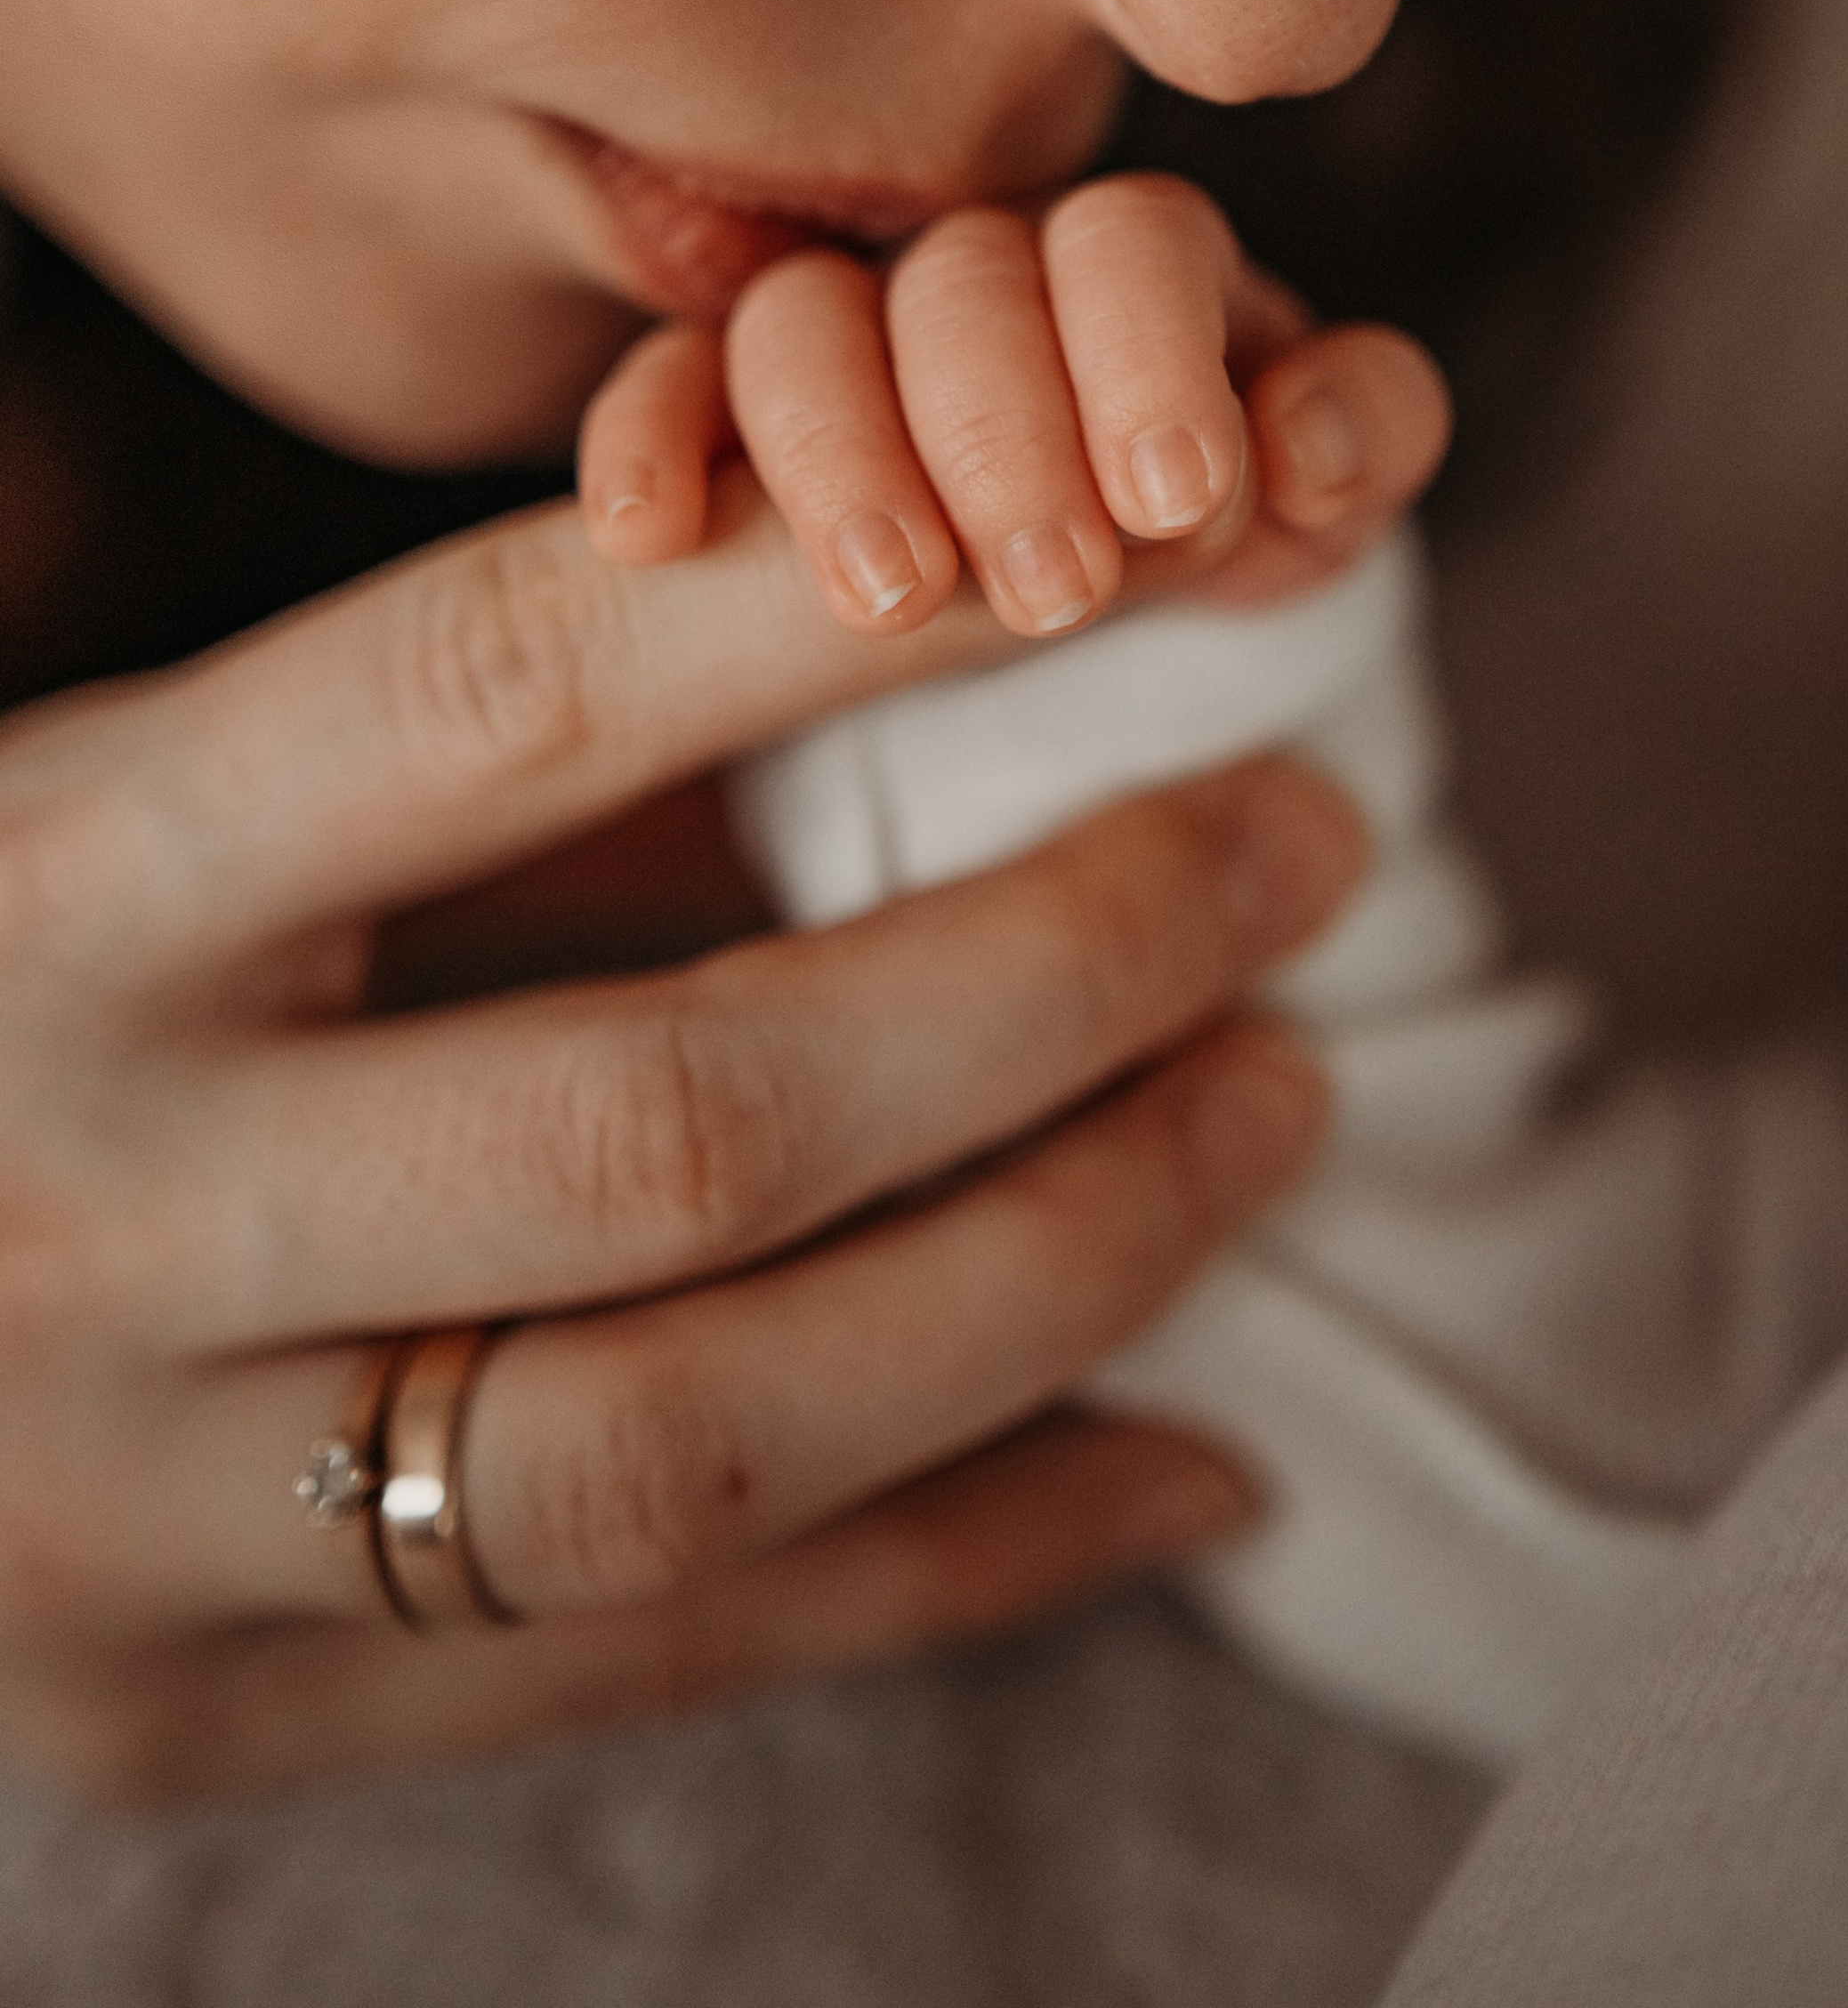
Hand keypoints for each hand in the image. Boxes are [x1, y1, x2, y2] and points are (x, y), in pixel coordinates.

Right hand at [0, 481, 1363, 1799]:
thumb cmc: (38, 975)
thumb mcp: (207, 789)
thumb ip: (545, 761)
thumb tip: (993, 675)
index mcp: (86, 872)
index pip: (526, 689)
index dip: (879, 614)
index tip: (1176, 558)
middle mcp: (97, 1191)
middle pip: (678, 1113)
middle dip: (1060, 975)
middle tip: (1297, 857)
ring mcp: (124, 1501)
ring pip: (702, 1429)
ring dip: (1063, 1271)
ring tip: (1272, 1112)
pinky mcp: (190, 1713)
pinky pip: (662, 1663)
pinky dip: (973, 1557)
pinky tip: (1190, 1450)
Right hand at [578, 170, 1450, 637]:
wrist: (1069, 654)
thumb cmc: (1197, 544)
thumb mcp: (1302, 508)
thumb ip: (1346, 450)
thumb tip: (1303, 436)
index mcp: (1137, 270)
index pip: (1136, 244)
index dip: (1159, 352)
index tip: (1176, 497)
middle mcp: (984, 274)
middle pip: (969, 276)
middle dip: (1012, 427)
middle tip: (1055, 589)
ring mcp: (839, 338)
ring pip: (805, 321)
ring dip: (845, 451)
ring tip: (891, 597)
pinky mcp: (707, 418)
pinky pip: (661, 390)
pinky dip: (653, 442)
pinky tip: (657, 532)